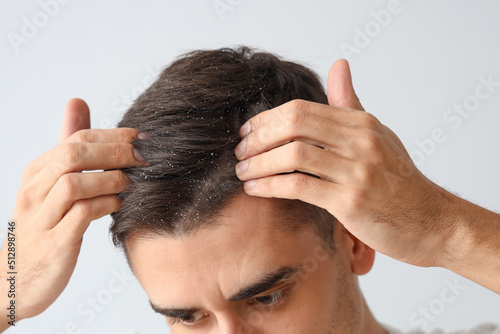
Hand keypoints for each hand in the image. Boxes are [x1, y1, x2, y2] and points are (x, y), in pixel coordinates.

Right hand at [0, 98, 144, 323]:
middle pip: (74, 155)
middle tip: (145, 156)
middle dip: (116, 151)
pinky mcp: (53, 243)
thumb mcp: (52, 184)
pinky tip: (120, 203)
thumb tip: (78, 102)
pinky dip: (105, 205)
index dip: (114, 135)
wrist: (15, 281)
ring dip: (111, 178)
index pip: (77, 139)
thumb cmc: (44, 227)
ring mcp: (41, 217)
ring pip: (74, 183)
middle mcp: (34, 190)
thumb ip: (68, 147)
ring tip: (132, 181)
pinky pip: (80, 215)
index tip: (143, 138)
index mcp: (37, 172)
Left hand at [233, 60, 454, 267]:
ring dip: (258, 163)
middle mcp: (360, 141)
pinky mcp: (351, 201)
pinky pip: (299, 187)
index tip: (247, 132)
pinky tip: (255, 190)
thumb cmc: (400, 181)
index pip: (302, 109)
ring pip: (293, 155)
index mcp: (361, 123)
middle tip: (239, 152)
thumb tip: (338, 65)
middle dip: (258, 138)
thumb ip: (350, 103)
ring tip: (242, 172)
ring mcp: (357, 170)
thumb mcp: (378, 135)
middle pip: (294, 125)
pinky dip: (270, 186)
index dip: (267, 119)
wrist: (432, 222)